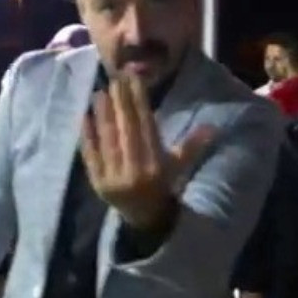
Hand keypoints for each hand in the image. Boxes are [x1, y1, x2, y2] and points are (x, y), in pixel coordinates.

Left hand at [80, 76, 214, 230]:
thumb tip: (212, 127)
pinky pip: (90, 155)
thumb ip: (192, 146)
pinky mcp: (97, 182)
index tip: (133, 80)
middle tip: (116, 79)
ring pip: (107, 140)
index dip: (139, 101)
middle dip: (121, 102)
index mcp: (156, 166)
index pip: (146, 126)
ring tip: (100, 92)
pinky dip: (87, 136)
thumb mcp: (179, 167)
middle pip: (126, 129)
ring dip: (102, 114)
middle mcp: (135, 171)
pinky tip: (84, 116)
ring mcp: (114, 177)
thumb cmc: (162, 186)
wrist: (144, 218)